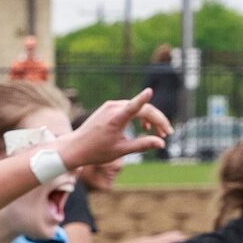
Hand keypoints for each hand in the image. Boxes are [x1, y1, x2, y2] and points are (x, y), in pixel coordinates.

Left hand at [58, 88, 172, 168]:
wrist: (75, 147)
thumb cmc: (97, 151)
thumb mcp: (121, 150)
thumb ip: (142, 145)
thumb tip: (161, 143)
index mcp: (115, 119)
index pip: (132, 107)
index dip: (142, 99)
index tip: (149, 91)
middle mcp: (113, 108)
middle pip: (142, 109)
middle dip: (157, 120)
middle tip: (167, 133)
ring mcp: (110, 105)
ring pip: (137, 107)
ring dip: (149, 118)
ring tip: (159, 132)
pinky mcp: (109, 107)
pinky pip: (128, 108)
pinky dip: (138, 116)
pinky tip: (144, 126)